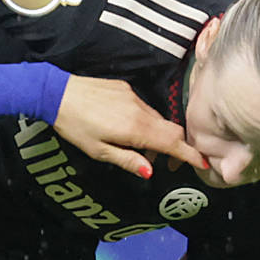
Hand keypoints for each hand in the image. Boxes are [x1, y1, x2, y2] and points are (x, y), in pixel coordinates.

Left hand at [54, 77, 209, 178]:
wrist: (58, 94)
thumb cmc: (75, 127)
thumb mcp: (98, 151)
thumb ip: (127, 160)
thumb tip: (150, 171)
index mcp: (136, 129)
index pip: (172, 142)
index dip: (189, 153)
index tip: (201, 162)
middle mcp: (141, 110)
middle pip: (171, 129)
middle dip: (177, 146)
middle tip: (172, 162)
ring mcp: (134, 97)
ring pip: (158, 118)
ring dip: (158, 135)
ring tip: (142, 150)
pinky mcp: (126, 88)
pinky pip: (145, 108)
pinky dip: (145, 121)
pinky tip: (128, 129)